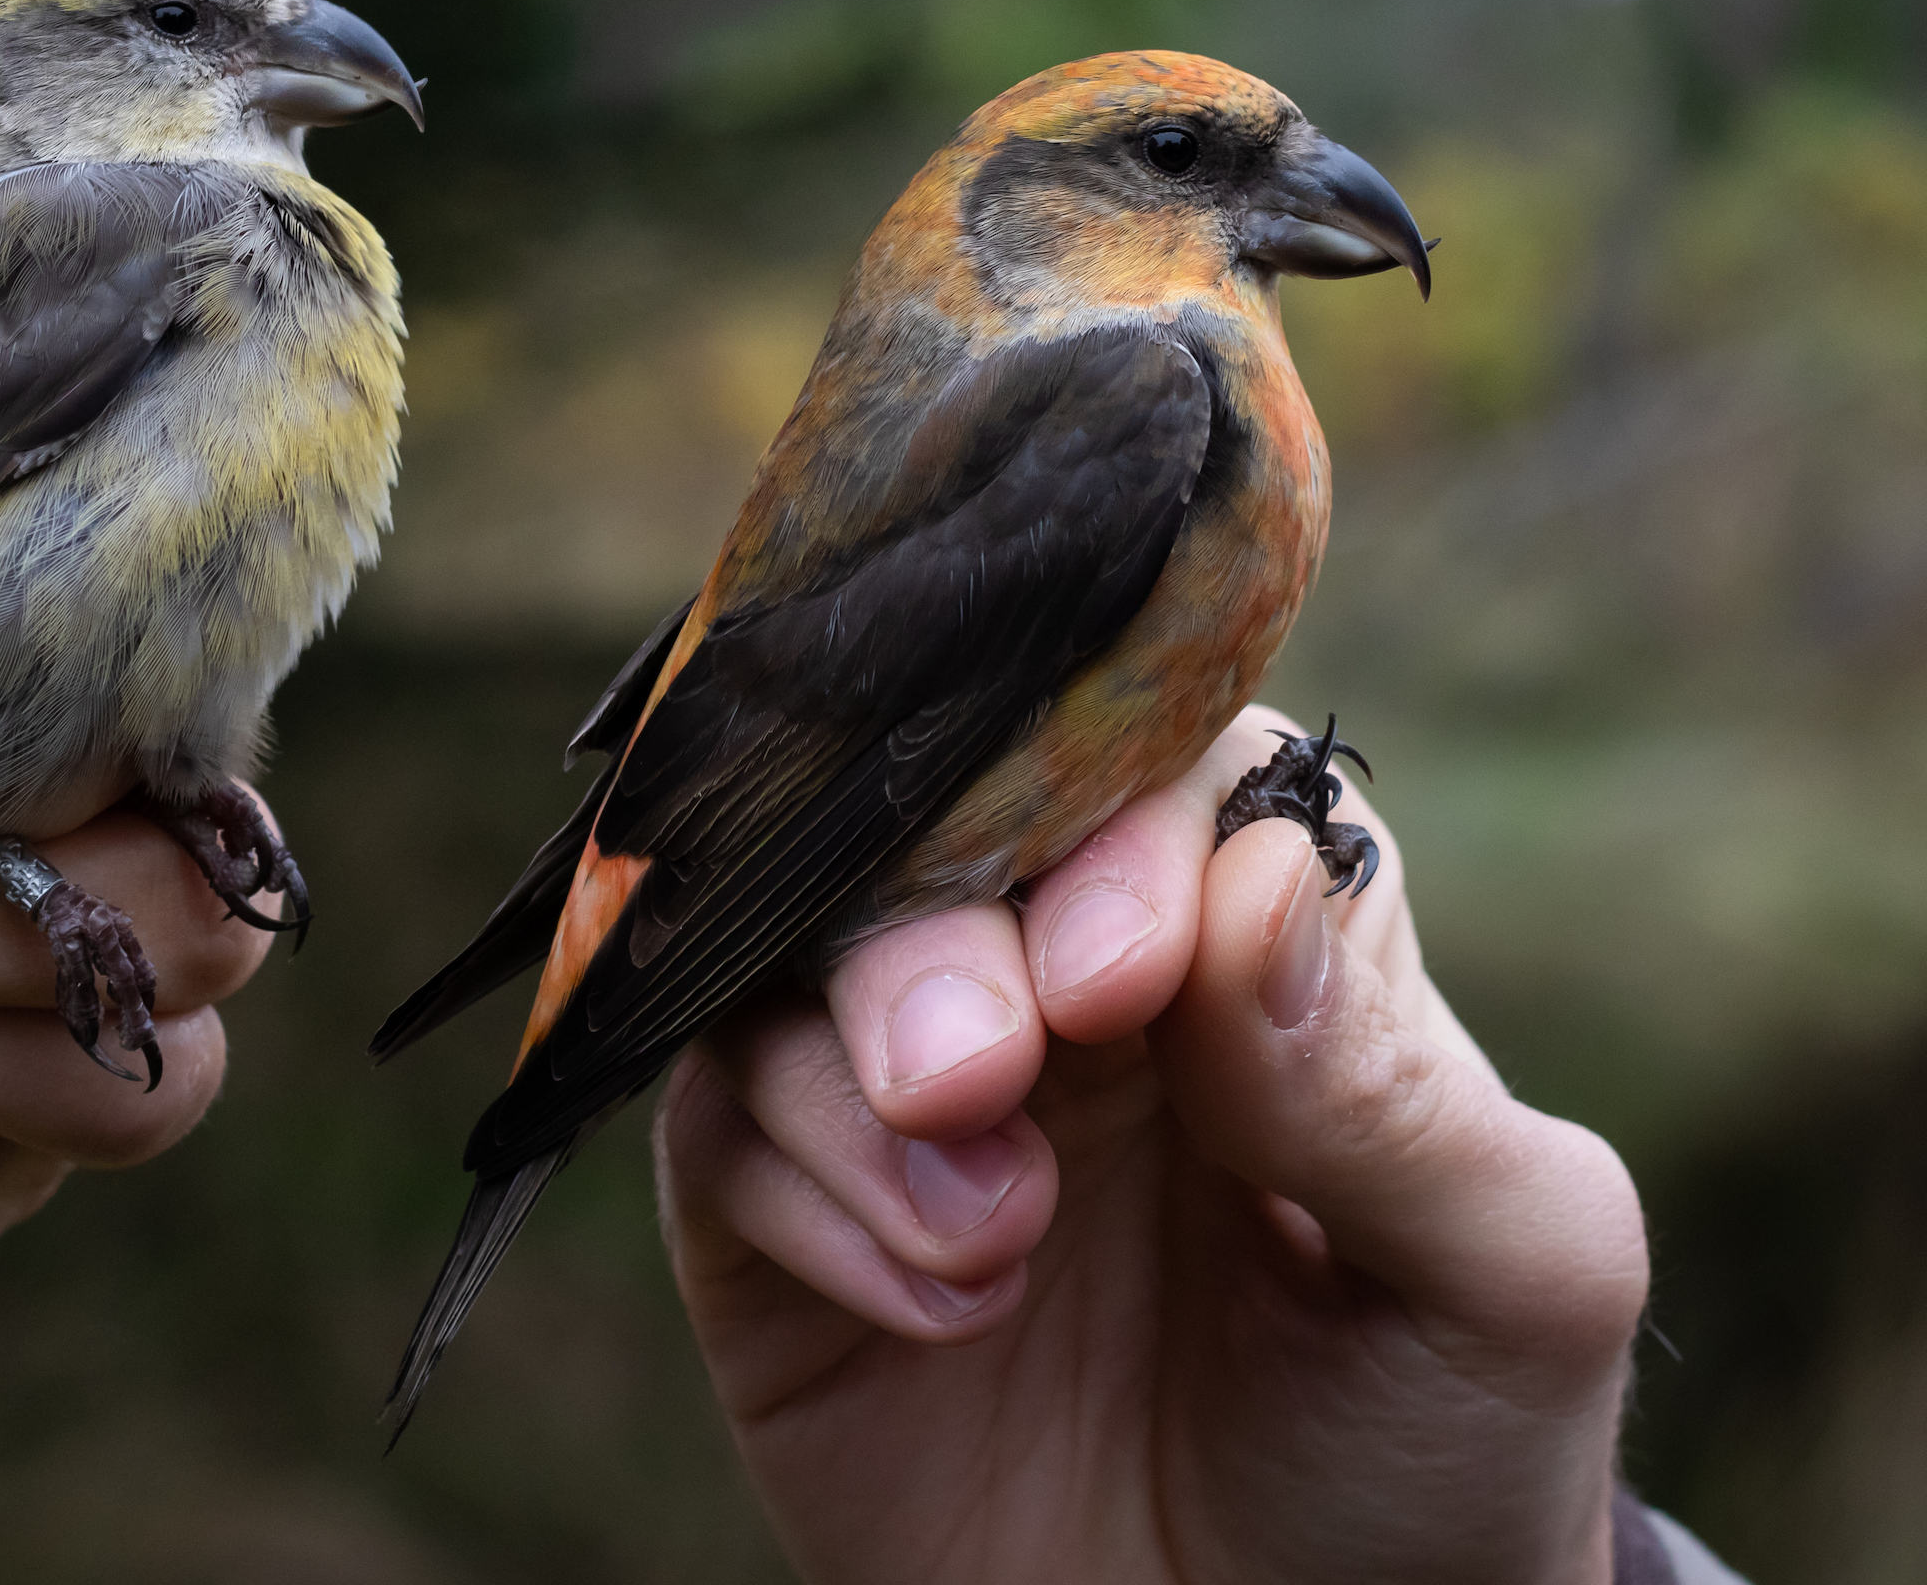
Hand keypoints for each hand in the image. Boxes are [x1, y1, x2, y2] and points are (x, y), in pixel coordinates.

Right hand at [654, 706, 1649, 1584]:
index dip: (1104, 840)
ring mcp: (902, 1097)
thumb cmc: (1428, 1453)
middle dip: (933, 949)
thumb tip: (1252, 887)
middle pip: (923, 846)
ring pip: (786, 971)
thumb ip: (1396, 1091)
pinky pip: (720, 1132)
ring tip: (990, 1250)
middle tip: (973, 1083)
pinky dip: (807, 1200)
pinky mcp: (778, 1221)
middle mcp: (1050, 985)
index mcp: (1237, 943)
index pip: (1139, 777)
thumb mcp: (1510, 1284)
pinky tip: (937, 1313)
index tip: (1117, 977)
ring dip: (856, 1090)